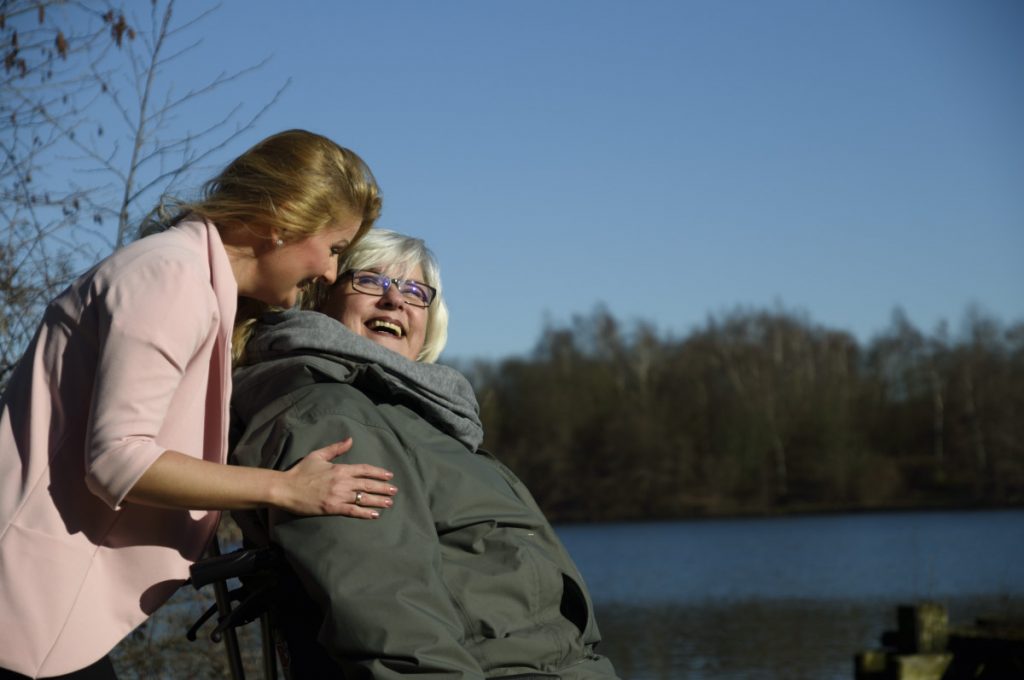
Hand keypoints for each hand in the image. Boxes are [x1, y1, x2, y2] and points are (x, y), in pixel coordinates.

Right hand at [277, 439, 396, 518]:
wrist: (286, 489)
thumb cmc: (301, 471)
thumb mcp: (318, 455)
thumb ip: (336, 448)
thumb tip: (350, 440)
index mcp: (340, 468)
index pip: (365, 469)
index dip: (379, 472)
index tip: (389, 476)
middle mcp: (342, 482)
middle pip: (368, 484)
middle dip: (383, 487)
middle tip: (394, 491)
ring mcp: (338, 495)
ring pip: (363, 498)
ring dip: (378, 500)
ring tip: (389, 502)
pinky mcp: (332, 508)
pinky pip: (353, 511)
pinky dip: (365, 513)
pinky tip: (374, 515)